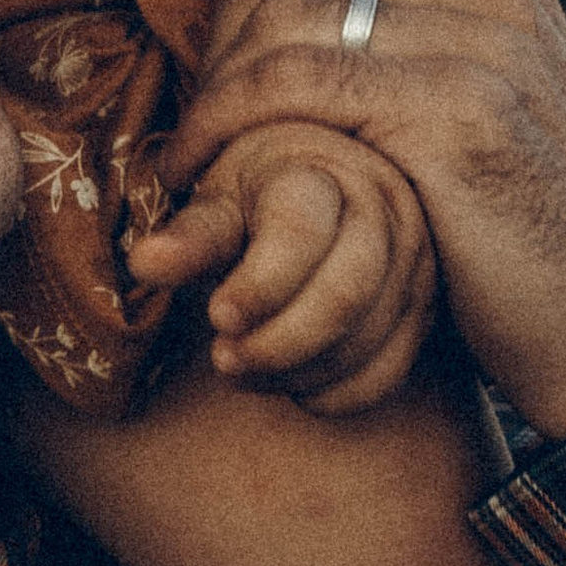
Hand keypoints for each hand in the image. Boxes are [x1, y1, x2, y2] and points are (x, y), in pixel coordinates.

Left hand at [126, 118, 435, 414]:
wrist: (320, 189)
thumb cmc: (257, 194)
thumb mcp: (220, 198)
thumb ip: (191, 235)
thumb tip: (143, 265)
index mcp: (321, 173)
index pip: (300, 233)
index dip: (258, 286)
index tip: (216, 317)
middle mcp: (381, 211)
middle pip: (344, 293)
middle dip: (278, 341)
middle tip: (222, 360)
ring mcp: (411, 263)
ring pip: (368, 337)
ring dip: (299, 370)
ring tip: (241, 371)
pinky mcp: (422, 309)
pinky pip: (391, 370)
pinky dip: (338, 393)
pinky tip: (292, 387)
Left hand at [164, 0, 565, 439]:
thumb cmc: (543, 250)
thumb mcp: (500, 119)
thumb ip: (428, 54)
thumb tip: (320, 18)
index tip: (225, 32)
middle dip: (221, 19)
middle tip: (202, 100)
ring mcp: (480, 49)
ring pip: (282, 11)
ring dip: (213, 83)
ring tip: (194, 147)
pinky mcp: (455, 117)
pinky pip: (295, 83)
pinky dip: (225, 123)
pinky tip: (202, 172)